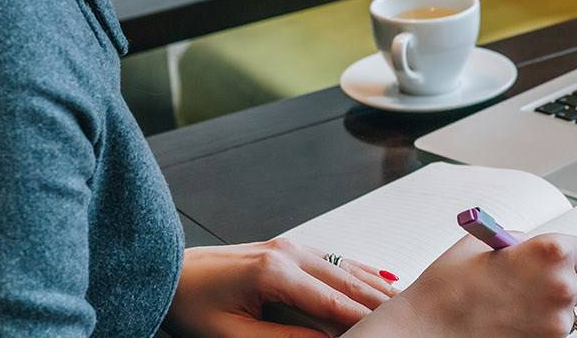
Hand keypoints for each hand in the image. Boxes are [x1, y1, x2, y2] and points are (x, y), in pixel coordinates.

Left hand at [164, 238, 398, 337]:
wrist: (165, 273)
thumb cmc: (191, 305)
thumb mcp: (231, 336)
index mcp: (275, 273)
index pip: (334, 303)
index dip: (366, 322)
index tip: (392, 334)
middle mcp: (289, 253)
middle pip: (348, 282)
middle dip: (382, 303)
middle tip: (412, 320)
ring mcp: (290, 247)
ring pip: (346, 269)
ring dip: (377, 287)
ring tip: (406, 304)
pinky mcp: (287, 249)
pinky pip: (334, 261)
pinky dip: (360, 272)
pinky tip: (381, 280)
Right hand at [348, 232, 576, 337]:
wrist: (426, 331)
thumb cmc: (448, 287)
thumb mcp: (483, 244)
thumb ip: (519, 242)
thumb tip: (534, 248)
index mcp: (550, 253)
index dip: (574, 256)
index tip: (564, 260)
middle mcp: (560, 287)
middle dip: (559, 283)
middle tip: (529, 284)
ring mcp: (556, 323)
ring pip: (567, 312)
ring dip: (548, 308)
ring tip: (511, 305)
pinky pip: (552, 333)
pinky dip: (537, 328)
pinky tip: (509, 321)